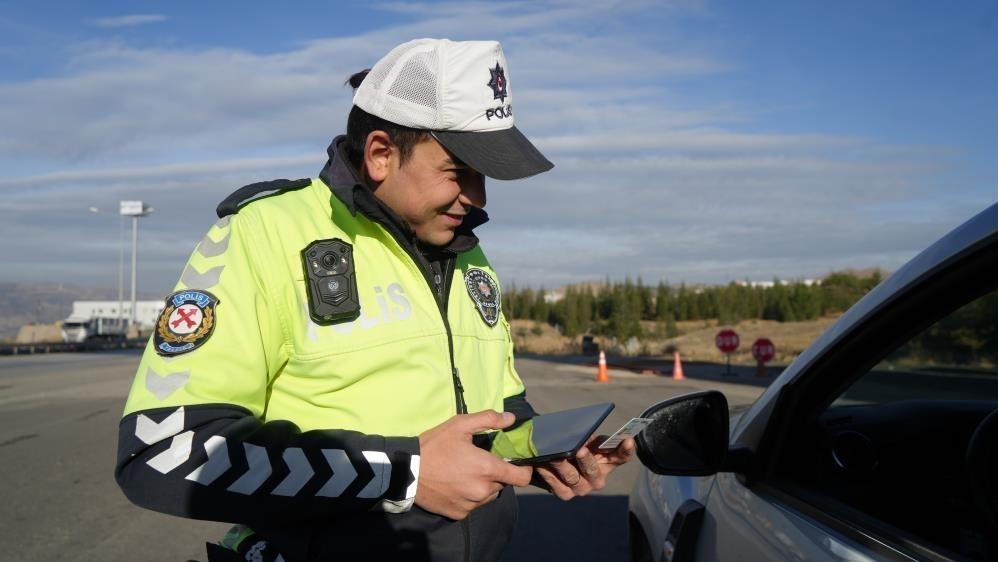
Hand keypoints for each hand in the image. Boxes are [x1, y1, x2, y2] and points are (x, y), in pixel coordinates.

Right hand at [416, 410, 532, 519]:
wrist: (406, 472)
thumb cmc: (434, 445)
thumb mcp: (459, 425)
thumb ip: (488, 420)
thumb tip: (511, 418)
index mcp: (487, 469)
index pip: (522, 478)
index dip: (523, 470)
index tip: (516, 463)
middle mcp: (483, 491)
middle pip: (503, 484)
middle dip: (496, 474)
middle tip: (480, 462)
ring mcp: (471, 505)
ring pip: (489, 496)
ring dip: (484, 486)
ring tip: (466, 473)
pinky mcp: (459, 514)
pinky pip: (473, 505)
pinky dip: (469, 497)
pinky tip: (455, 485)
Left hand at [534, 436, 634, 500]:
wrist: (556, 456)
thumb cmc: (576, 443)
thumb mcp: (585, 438)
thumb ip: (588, 436)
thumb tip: (582, 434)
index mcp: (608, 461)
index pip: (622, 456)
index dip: (626, 449)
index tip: (628, 440)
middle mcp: (598, 478)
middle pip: (593, 470)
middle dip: (586, 460)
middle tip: (580, 450)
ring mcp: (582, 488)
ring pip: (573, 478)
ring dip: (563, 466)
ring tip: (554, 455)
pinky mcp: (566, 494)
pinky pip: (557, 486)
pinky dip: (549, 475)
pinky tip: (542, 464)